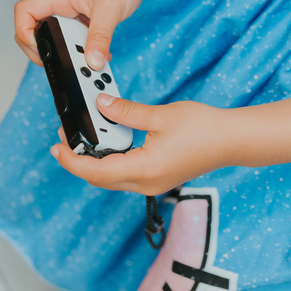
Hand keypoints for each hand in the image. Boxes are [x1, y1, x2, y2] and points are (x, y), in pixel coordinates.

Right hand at [13, 0, 150, 69]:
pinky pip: (72, 42)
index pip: (25, 11)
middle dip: (42, 49)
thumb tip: (93, 61)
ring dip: (65, 54)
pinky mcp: (80, 23)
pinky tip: (96, 57)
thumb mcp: (110, 9)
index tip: (39, 47)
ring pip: (54, 39)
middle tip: (58, 61)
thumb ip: (100, 37)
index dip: (24, 31)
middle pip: (33, 30)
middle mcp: (59, 6)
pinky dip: (81, 53)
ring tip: (82, 63)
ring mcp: (69, 16)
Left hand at [49, 95, 239, 195]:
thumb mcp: (160, 115)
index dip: (72, 161)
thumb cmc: (203, 128)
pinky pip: (126, 175)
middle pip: (100, 179)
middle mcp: (147, 183)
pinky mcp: (159, 178)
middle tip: (64, 138)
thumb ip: (125, 111)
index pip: (96, 172)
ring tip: (83, 138)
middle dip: (79, 160)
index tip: (57, 147)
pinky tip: (108, 143)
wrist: (233, 141)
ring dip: (95, 162)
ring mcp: (153, 184)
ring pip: (112, 178)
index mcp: (145, 170)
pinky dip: (112, 161)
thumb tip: (100, 105)